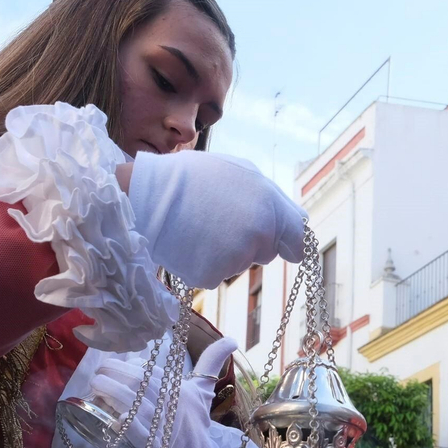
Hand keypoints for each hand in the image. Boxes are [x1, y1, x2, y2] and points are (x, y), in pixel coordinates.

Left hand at [90, 335, 239, 447]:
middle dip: (116, 373)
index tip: (116, 364)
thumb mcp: (203, 389)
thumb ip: (212, 361)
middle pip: (141, 384)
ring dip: (112, 392)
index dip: (131, 365)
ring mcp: (164, 428)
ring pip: (135, 404)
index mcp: (181, 390)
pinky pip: (136, 433)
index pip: (152, 372)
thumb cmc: (195, 420)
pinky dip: (123, 424)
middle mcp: (173, 407)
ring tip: (96, 383)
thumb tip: (232, 339)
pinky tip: (110, 416)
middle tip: (99, 370)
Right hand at [126, 150, 306, 287]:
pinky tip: (189, 242)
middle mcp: (259, 233)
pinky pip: (215, 274)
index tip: (289, 248)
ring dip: (225, 251)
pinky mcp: (213, 275)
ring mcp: (236, 257)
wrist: (149, 193)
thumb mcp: (241, 171)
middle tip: (220, 222)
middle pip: (266, 252)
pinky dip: (204, 263)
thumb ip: (271, 198)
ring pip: (239, 264)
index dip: (291, 243)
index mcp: (269, 204)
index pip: (297, 238)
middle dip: (252, 243)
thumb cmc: (194, 177)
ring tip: (199, 225)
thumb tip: (294, 220)